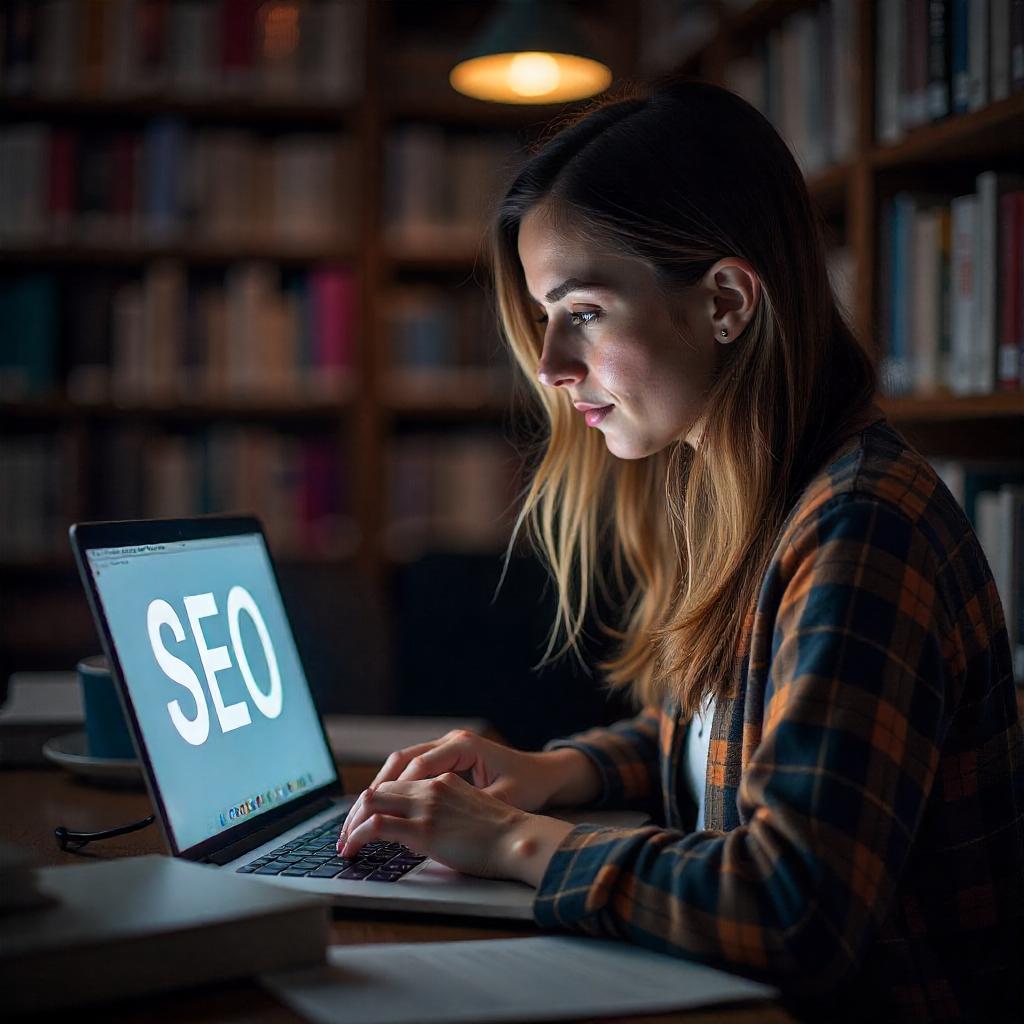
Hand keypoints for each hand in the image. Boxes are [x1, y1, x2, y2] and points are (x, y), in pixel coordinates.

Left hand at [337, 771, 530, 878]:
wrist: (520, 839)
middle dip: (355, 813)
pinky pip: (376, 827)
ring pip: (371, 803)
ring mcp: (426, 806)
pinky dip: (356, 837)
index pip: (396, 783)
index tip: (363, 822)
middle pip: (378, 790)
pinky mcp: (424, 829)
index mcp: (443, 780)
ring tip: (345, 845)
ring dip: (351, 825)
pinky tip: (352, 851)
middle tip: (346, 836)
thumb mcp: (472, 809)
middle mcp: (431, 787)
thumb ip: (447, 810)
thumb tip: (425, 830)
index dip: (374, 802)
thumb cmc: (503, 833)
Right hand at [346, 729, 559, 824]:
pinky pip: (411, 770)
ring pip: (401, 763)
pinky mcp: (445, 759)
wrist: (545, 773)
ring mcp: (446, 747)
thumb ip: (469, 809)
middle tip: (353, 821)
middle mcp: (450, 741)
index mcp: (464, 746)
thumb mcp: (503, 800)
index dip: (392, 792)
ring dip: (379, 790)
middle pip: (400, 760)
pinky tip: (379, 811)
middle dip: (375, 791)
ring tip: (357, 819)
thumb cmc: (528, 786)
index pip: (417, 765)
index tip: (372, 816)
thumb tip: (436, 826)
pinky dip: (393, 789)